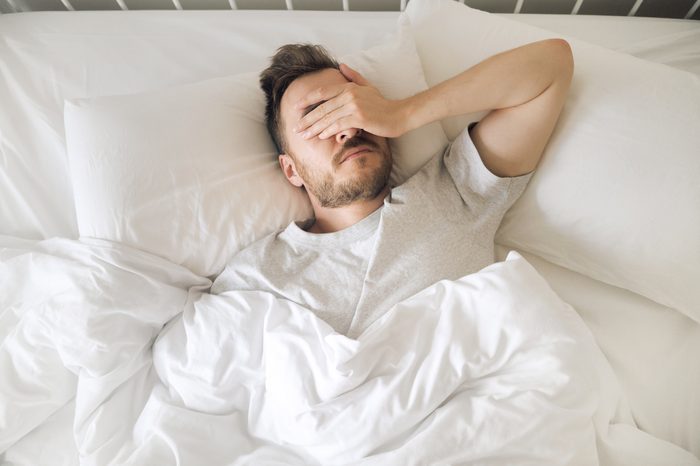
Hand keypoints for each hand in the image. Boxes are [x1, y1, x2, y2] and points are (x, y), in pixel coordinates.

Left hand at [293, 63, 407, 139]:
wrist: (399, 115)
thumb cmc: (383, 104)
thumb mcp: (368, 87)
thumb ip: (354, 76)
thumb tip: (341, 65)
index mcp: (348, 87)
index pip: (323, 92)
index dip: (307, 99)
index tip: (296, 107)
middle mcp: (349, 94)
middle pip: (322, 107)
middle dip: (307, 119)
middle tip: (296, 128)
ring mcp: (354, 106)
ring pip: (328, 118)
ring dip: (314, 128)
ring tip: (304, 135)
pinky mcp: (359, 118)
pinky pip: (338, 125)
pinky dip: (328, 131)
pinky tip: (320, 136)